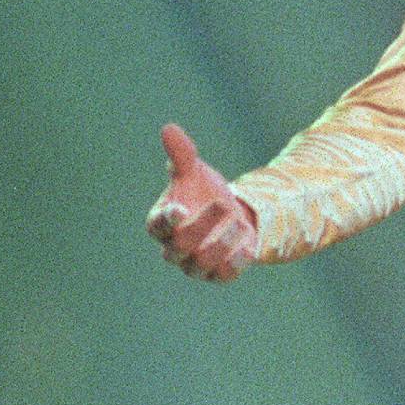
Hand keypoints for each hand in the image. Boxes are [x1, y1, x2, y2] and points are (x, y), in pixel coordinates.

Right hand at [146, 123, 259, 282]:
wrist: (234, 213)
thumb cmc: (205, 192)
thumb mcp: (195, 171)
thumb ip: (182, 154)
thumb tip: (169, 128)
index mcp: (163, 223)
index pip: (156, 227)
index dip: (166, 220)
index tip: (180, 209)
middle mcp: (174, 248)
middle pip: (178, 247)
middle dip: (200, 227)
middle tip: (223, 204)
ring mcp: (195, 264)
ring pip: (201, 264)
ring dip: (220, 244)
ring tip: (238, 222)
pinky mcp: (218, 274)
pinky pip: (223, 276)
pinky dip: (235, 263)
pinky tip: (247, 247)